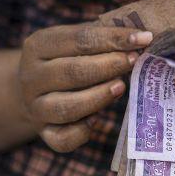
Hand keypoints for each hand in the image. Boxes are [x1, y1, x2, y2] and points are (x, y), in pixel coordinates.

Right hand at [20, 24, 151, 151]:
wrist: (33, 90)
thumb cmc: (65, 59)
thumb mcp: (74, 41)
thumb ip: (101, 36)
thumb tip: (142, 36)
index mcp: (38, 46)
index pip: (79, 39)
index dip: (113, 38)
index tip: (143, 38)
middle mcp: (31, 77)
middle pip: (72, 72)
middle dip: (109, 66)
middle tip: (135, 61)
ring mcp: (35, 107)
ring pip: (66, 107)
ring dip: (98, 97)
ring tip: (121, 87)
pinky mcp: (44, 133)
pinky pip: (63, 139)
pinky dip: (82, 132)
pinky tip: (97, 120)